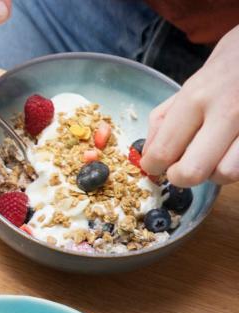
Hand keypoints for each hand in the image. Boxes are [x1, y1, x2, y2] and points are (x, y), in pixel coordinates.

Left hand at [141, 25, 238, 186]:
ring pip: (225, 174)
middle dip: (179, 177)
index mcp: (197, 97)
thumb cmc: (227, 68)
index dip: (153, 166)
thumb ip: (164, 121)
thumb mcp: (190, 85)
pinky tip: (230, 150)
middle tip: (179, 167)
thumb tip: (149, 155)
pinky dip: (234, 163)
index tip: (155, 165)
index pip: (164, 151)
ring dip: (213, 172)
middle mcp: (227, 112)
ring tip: (211, 156)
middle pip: (192, 172)